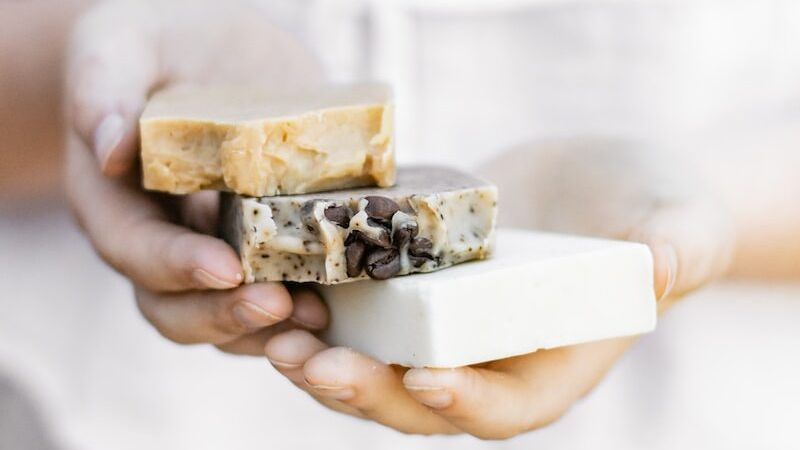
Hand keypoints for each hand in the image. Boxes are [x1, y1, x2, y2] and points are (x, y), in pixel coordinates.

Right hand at [65, 0, 325, 353]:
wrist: (214, 54)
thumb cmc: (160, 43)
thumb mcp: (122, 43)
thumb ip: (104, 86)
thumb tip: (111, 149)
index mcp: (114, 201)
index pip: (134, 249)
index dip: (176, 267)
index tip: (227, 269)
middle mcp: (158, 240)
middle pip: (174, 307)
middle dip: (226, 315)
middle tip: (281, 305)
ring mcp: (210, 251)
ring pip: (226, 319)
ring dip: (270, 328)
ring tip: (318, 316)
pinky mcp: (261, 249)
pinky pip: (274, 295)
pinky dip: (302, 309)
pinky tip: (339, 300)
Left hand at [264, 137, 734, 436]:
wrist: (599, 180)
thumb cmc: (653, 207)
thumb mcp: (681, 222)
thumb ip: (678, 247)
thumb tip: (661, 268)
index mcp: (556, 363)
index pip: (512, 405)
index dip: (469, 401)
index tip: (426, 378)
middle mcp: (493, 358)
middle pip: (424, 400)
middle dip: (367, 393)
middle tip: (313, 366)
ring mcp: (449, 328)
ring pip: (378, 367)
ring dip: (324, 363)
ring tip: (276, 340)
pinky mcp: (417, 289)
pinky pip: (363, 318)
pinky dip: (322, 313)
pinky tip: (281, 291)